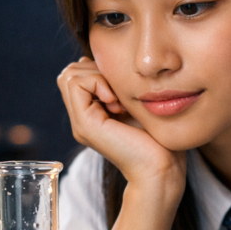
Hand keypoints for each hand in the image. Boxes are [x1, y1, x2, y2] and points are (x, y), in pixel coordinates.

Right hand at [57, 57, 184, 192]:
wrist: (161, 168)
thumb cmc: (157, 138)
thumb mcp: (134, 103)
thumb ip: (117, 86)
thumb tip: (100, 61)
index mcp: (92, 114)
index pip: (78, 73)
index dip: (99, 71)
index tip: (123, 91)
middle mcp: (82, 119)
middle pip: (70, 72)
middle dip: (97, 71)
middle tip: (120, 95)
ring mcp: (80, 122)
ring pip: (69, 75)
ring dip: (97, 77)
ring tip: (118, 100)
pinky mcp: (84, 124)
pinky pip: (77, 83)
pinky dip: (97, 83)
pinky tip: (116, 103)